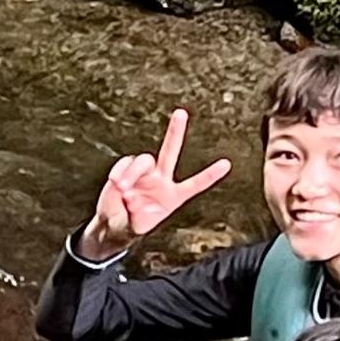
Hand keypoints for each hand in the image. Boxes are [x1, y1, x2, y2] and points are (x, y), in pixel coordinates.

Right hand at [82, 108, 233, 257]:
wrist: (113, 223)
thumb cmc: (132, 225)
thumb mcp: (136, 227)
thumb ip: (136, 214)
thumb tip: (130, 195)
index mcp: (173, 196)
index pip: (194, 185)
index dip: (209, 176)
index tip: (226, 164)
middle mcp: (161, 180)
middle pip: (170, 152)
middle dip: (175, 132)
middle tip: (181, 113)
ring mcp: (144, 173)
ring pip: (143, 160)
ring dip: (132, 173)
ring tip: (122, 187)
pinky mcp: (126, 169)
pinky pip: (125, 163)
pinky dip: (120, 172)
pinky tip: (115, 182)